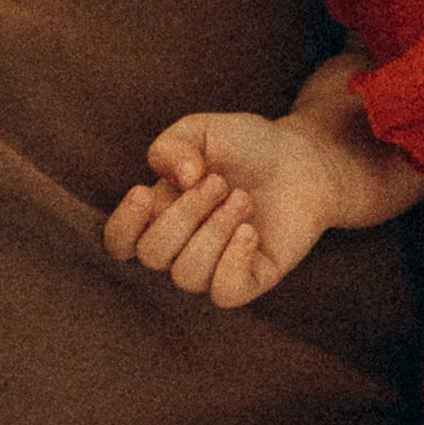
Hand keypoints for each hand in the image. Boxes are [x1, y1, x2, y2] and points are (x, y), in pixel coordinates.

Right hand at [103, 111, 345, 307]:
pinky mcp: (250, 280)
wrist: (304, 159)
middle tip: (220, 182)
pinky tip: (250, 231)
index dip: (122, 226)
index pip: (119, 243)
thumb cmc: (246, 146)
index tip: (144, 191)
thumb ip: (171, 147)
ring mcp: (214, 268)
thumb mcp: (201, 131)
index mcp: (159, 214)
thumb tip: (178, 180)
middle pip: (153, 254)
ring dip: (214, 230)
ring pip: (187, 275)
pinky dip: (233, 260)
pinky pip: (224, 293)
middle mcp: (181, 248)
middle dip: (185, 214)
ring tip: (243, 199)